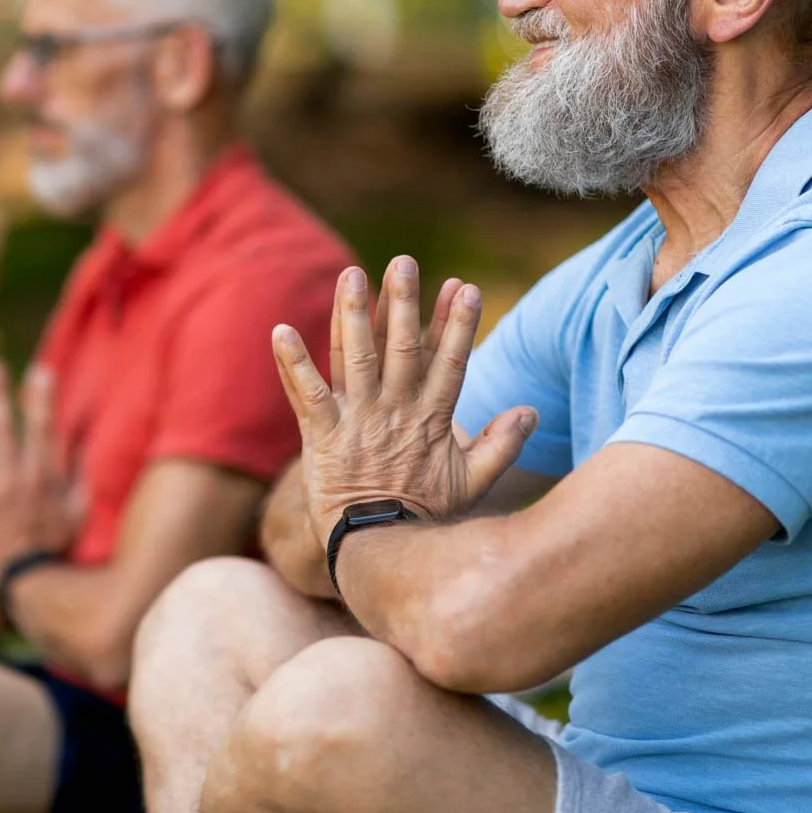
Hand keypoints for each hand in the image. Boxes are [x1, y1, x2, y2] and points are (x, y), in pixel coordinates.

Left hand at [0, 360, 84, 595]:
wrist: (26, 583)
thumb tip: (86, 441)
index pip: (42, 429)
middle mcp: (14, 477)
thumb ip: (81, 475)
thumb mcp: (78, 511)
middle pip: (2, 428)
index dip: (40, 400)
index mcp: (42, 476)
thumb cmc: (54, 545)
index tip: (39, 370)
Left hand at [274, 260, 536, 547]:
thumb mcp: (470, 482)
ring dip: (352, 316)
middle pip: (400, 350)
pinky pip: (305, 394)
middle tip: (403, 262)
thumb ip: (500, 446)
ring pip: (355, 360)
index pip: (449, 363)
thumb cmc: (423, 514)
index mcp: (431, 419)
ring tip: (351, 275)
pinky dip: (292, 364)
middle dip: (402, 304)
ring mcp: (357, 423)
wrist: (378, 550)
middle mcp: (394, 413)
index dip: (457, 325)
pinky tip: (279, 332)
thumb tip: (531, 411)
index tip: (465, 287)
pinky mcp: (322, 437)